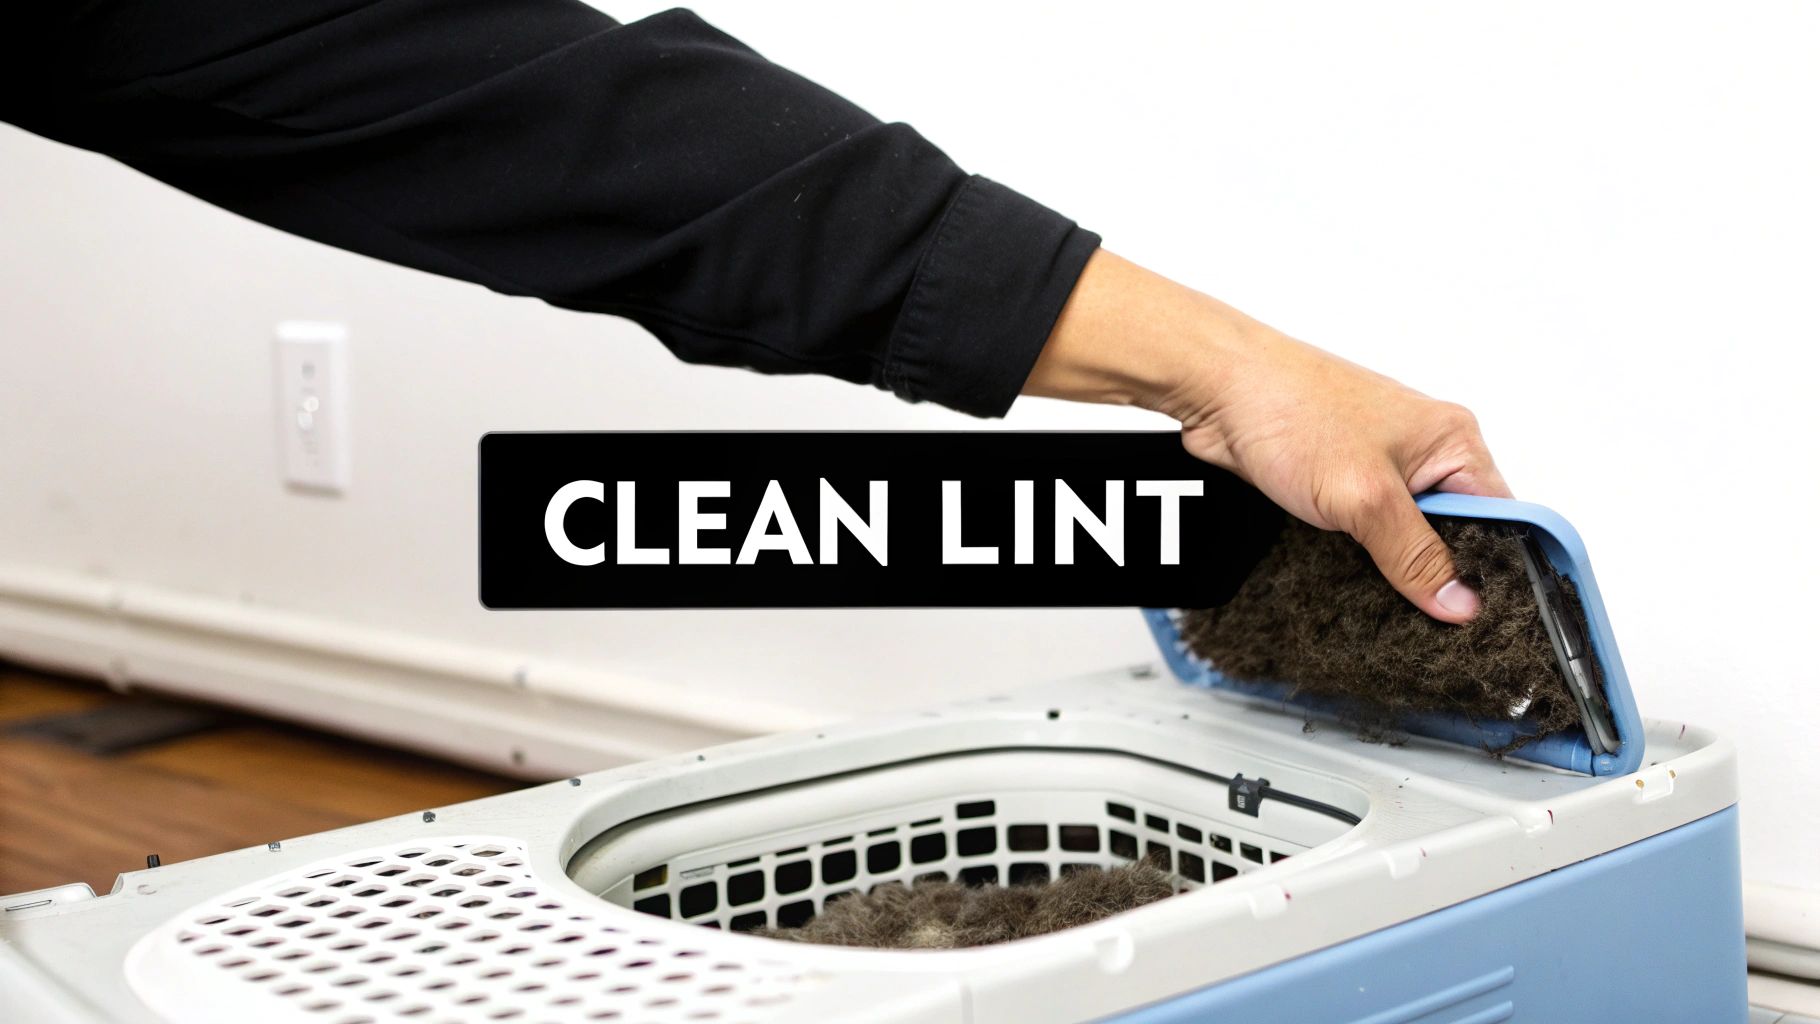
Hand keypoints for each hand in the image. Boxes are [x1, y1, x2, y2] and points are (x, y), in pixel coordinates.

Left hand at [1024, 250, 1511, 622]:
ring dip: (1393, 566)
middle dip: (1437, 572)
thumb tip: (1459, 602)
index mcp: (1452, 440)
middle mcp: (1421, 450)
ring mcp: (1377, 465)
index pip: (1501, 517)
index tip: (1484, 617)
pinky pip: (1365, 531)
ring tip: (1387, 600)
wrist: (1217, 389)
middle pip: (1453, 531)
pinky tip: (1351, 579)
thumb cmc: (1291, 409)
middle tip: (1429, 619)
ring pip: (1404, 535)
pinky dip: (1360, 555)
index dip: (1496, 569)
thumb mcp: (1366, 498)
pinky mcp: (1337, 481)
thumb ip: (1414, 555)